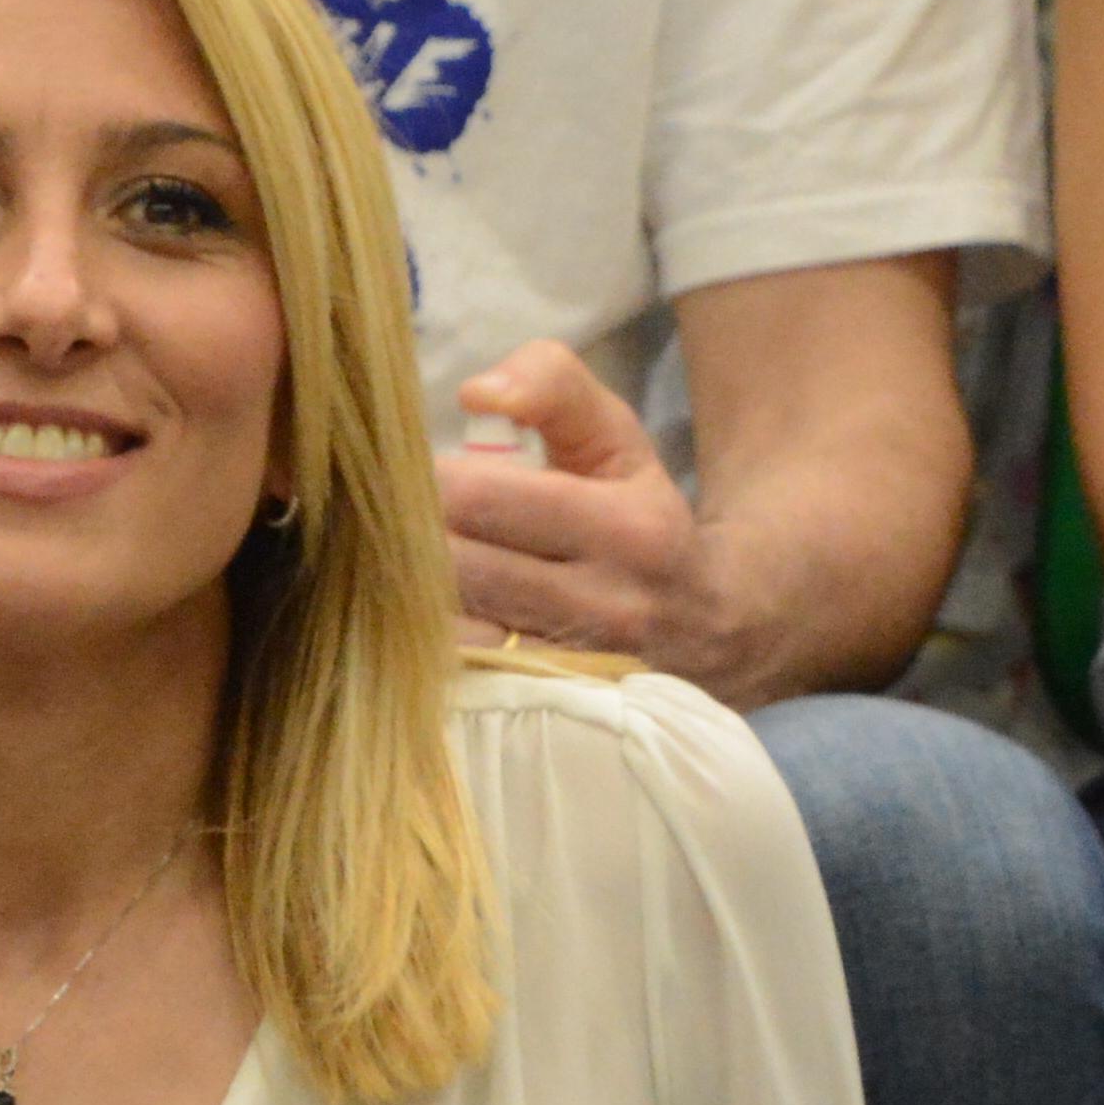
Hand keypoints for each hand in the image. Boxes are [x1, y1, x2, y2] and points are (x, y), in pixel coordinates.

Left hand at [439, 342, 760, 696]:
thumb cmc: (637, 519)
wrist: (706, 631)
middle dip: (411, 541)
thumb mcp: (615, 439)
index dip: (430, 483)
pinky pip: (453, 683)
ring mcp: (573, 674)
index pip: (482, 498)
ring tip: (406, 574)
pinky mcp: (543, 718)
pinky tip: (419, 627)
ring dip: (408, 600)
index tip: (417, 479)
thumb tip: (476, 393)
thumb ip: (553, 386)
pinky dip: (423, 652)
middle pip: (454, 567)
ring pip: (447, 633)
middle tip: (397, 527)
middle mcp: (605, 608)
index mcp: (627, 529)